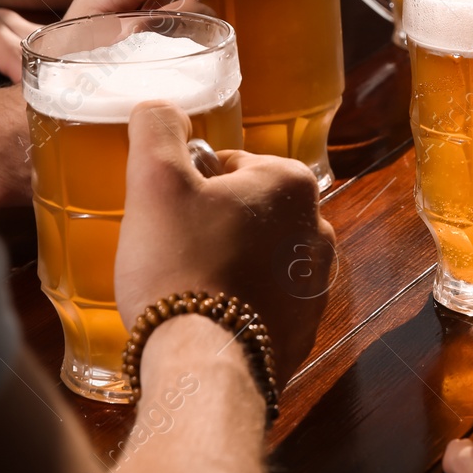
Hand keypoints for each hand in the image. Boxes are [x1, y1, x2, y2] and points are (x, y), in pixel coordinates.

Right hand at [117, 102, 333, 380]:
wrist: (204, 365)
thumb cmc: (179, 265)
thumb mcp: (154, 180)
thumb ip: (157, 128)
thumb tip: (160, 107)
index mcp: (292, 183)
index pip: (229, 166)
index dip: (188, 187)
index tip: (167, 216)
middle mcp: (317, 230)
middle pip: (244, 212)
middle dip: (207, 226)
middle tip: (169, 251)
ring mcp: (316, 285)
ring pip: (254, 257)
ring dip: (222, 265)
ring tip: (184, 287)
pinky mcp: (304, 331)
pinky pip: (261, 303)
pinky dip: (235, 306)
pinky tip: (204, 320)